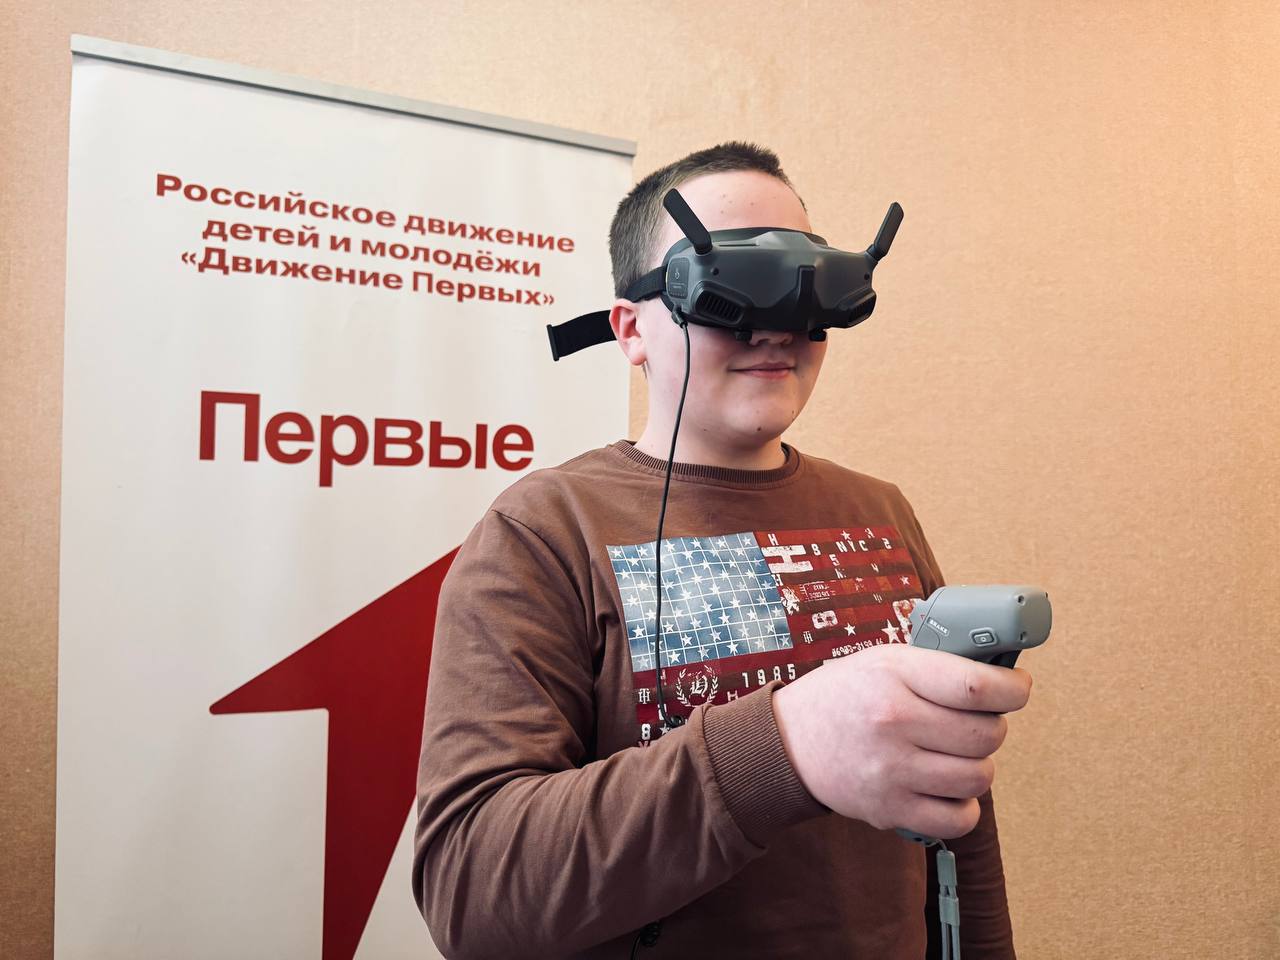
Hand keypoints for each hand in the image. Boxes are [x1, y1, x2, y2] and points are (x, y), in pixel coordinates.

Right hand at [772, 643, 1031, 837]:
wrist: (790, 741)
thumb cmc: (846, 696)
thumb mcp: (885, 662)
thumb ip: (938, 668)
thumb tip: (1002, 679)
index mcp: (895, 676)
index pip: (977, 687)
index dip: (1013, 689)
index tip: (1017, 688)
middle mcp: (894, 722)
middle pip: (987, 735)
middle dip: (992, 727)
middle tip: (974, 723)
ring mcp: (892, 771)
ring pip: (979, 777)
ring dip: (977, 765)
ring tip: (956, 755)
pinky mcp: (890, 810)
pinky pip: (959, 819)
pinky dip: (963, 805)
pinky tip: (946, 787)